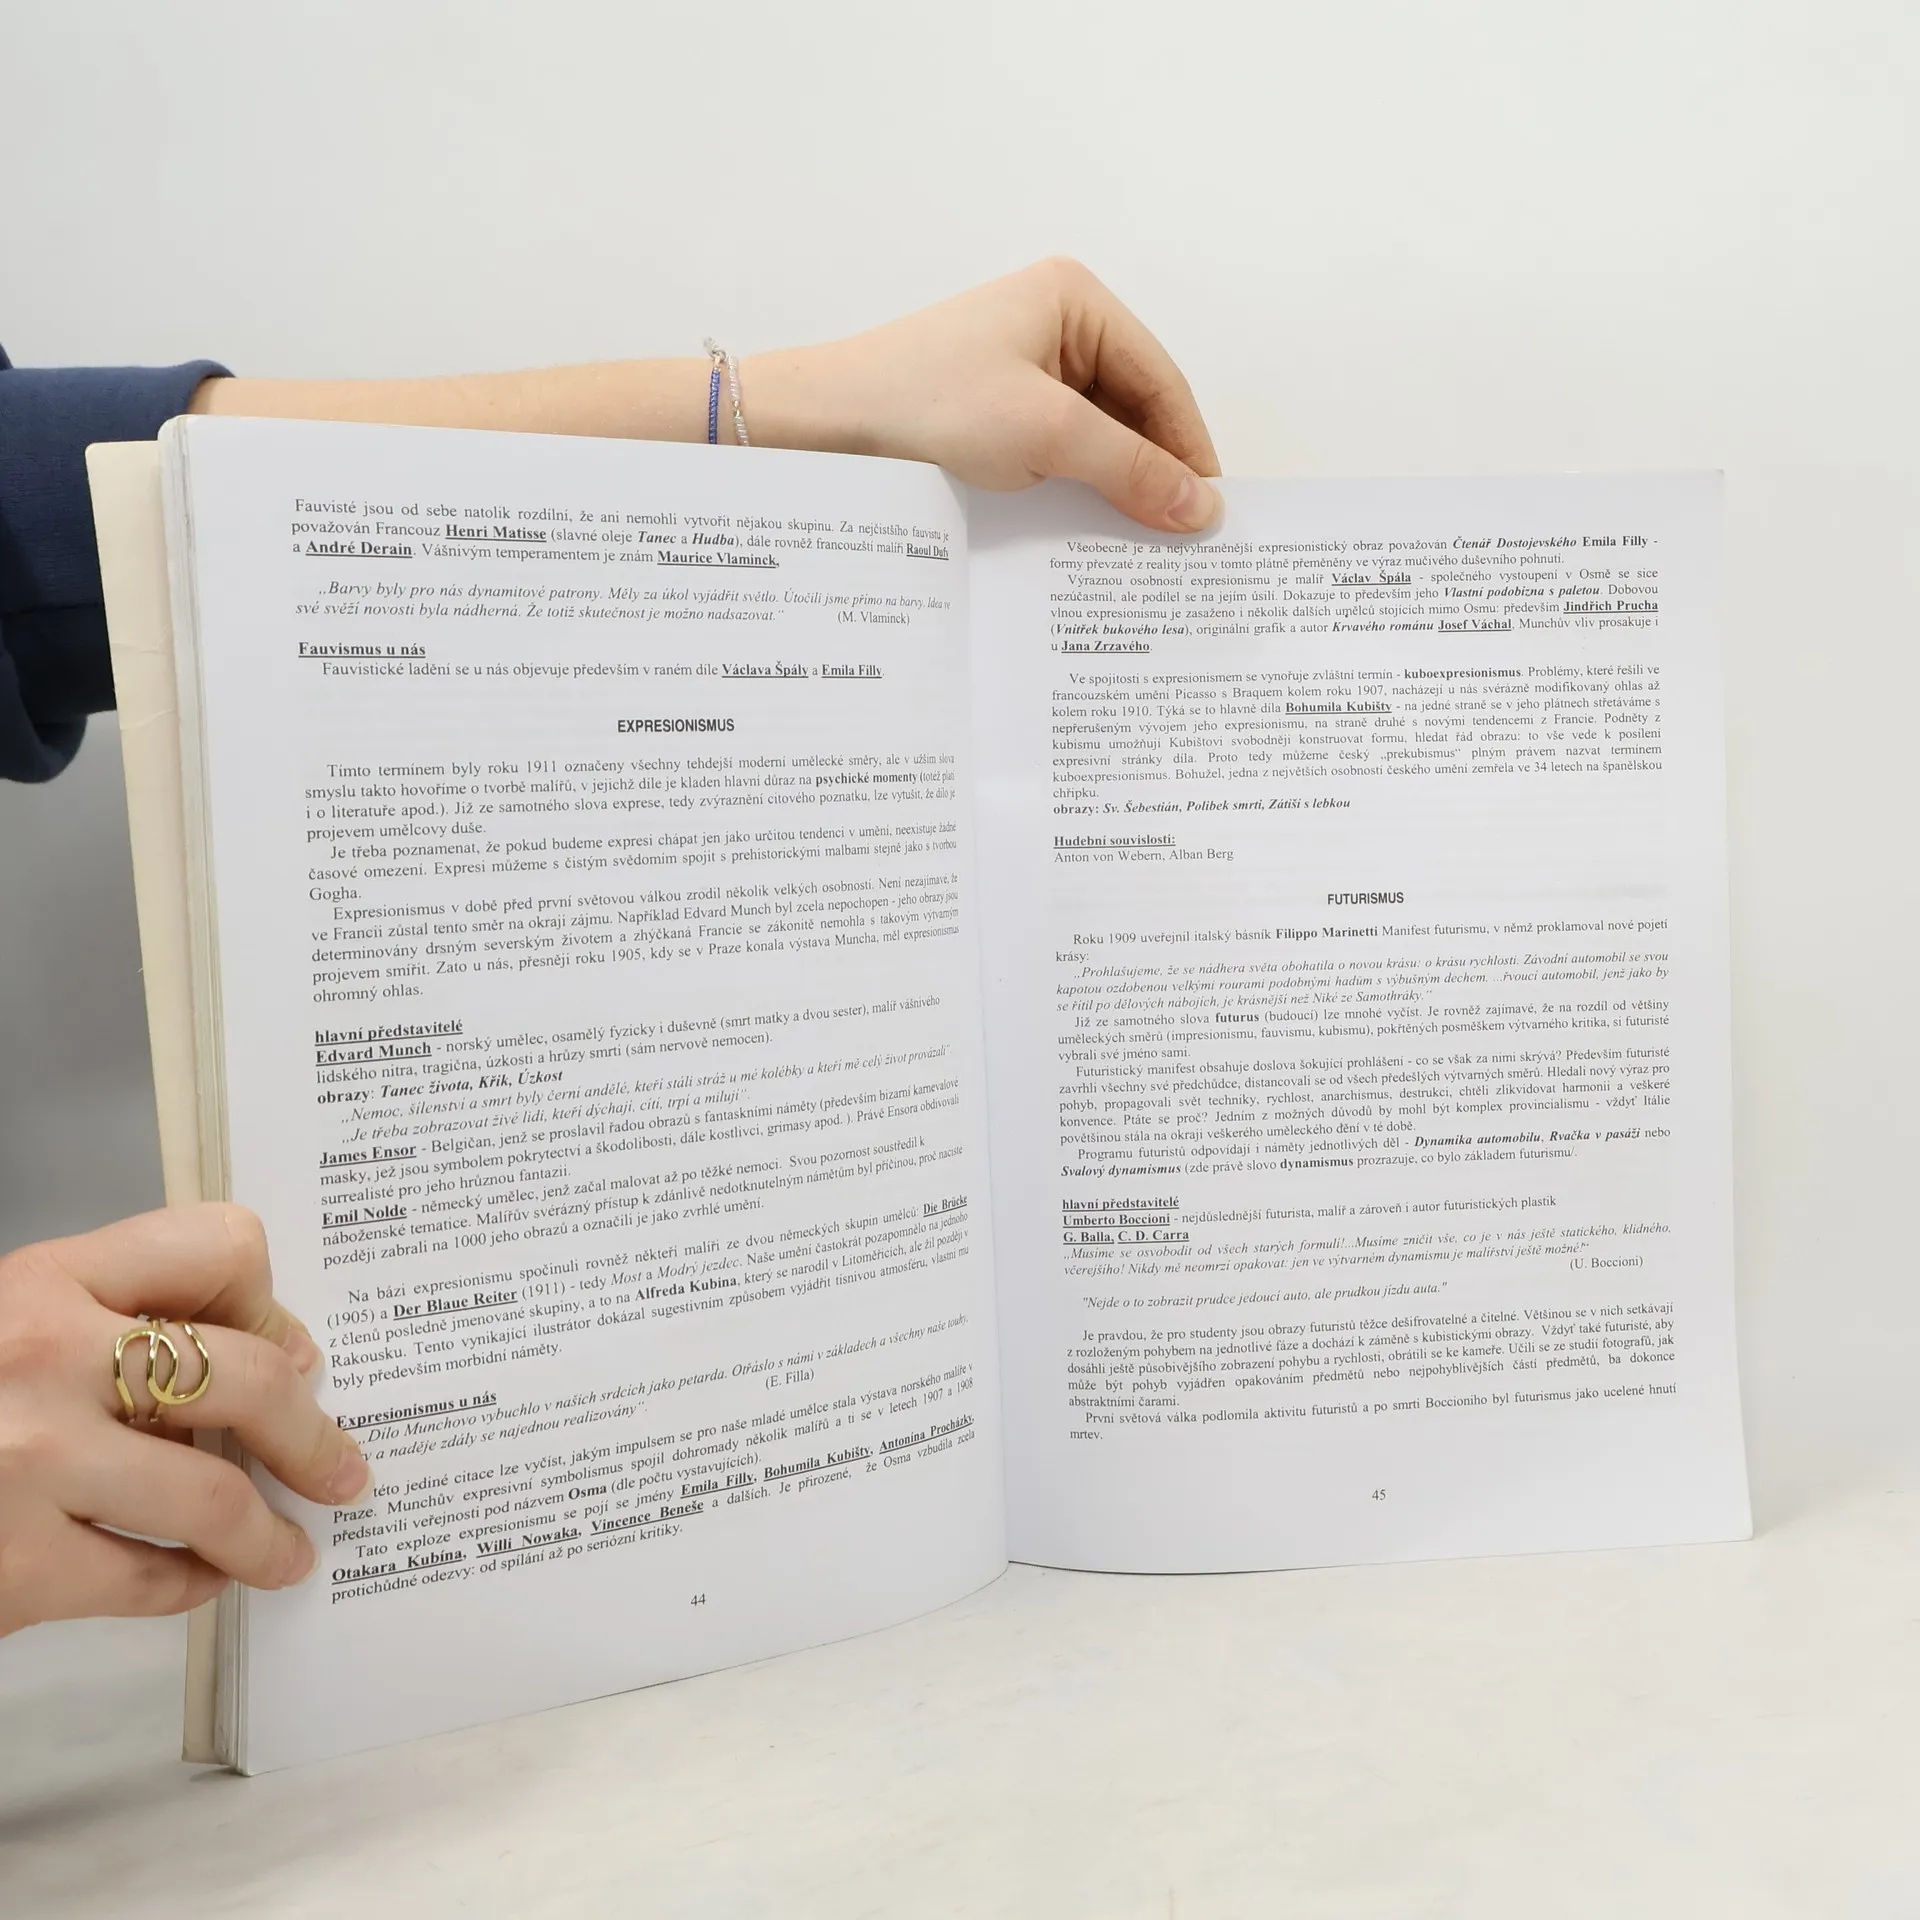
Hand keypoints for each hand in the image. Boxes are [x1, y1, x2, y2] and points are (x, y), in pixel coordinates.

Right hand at [0, 1204, 367, 1634]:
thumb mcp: (10, 1322)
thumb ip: (111, 1322)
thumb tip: (272, 1362)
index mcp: (45, 1280)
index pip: (217, 1244)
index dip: (268, 1299)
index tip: (291, 1350)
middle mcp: (44, 1358)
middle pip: (246, 1376)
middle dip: (312, 1433)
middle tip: (343, 1468)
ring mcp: (30, 1465)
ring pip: (212, 1496)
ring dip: (269, 1534)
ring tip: (292, 1554)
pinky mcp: (15, 1568)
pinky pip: (147, 1579)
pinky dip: (191, 1587)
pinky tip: (200, 1583)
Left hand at [747, 258, 1223, 532]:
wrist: (824, 426)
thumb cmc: (926, 404)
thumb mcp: (1046, 435)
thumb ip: (1131, 470)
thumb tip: (1202, 508)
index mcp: (1075, 299)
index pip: (1161, 381)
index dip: (1189, 449)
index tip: (1209, 513)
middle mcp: (1054, 323)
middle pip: (1133, 408)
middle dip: (1153, 471)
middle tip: (1179, 539)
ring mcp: (1021, 366)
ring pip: (1096, 434)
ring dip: (1114, 486)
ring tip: (1137, 544)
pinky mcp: (993, 408)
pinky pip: (1057, 449)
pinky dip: (1076, 487)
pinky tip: (1084, 530)